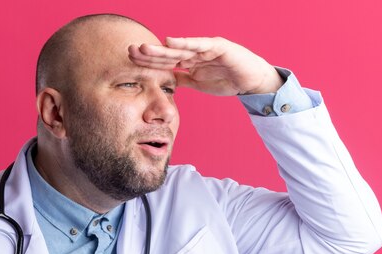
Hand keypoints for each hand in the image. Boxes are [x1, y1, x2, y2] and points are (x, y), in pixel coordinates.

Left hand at [128, 36, 283, 95]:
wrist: (251, 80)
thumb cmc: (227, 79)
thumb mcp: (198, 84)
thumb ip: (182, 80)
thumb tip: (166, 82)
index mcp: (189, 61)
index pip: (164, 62)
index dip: (148, 61)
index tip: (130, 61)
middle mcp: (194, 52)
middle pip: (167, 53)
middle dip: (148, 53)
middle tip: (129, 51)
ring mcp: (205, 48)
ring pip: (179, 49)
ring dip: (161, 49)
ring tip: (143, 48)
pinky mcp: (217, 46)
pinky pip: (199, 44)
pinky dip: (185, 43)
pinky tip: (170, 42)